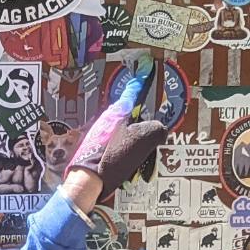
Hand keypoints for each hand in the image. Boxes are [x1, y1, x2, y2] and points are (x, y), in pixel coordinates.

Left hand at [64, 71, 167, 207]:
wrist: (88, 181)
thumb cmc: (114, 158)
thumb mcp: (143, 141)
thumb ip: (157, 129)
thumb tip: (161, 129)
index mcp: (118, 111)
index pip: (134, 91)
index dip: (142, 81)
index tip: (147, 69)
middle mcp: (107, 119)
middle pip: (130, 114)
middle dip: (142, 123)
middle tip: (151, 135)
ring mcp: (100, 133)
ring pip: (123, 131)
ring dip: (133, 141)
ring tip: (139, 156)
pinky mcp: (95, 147)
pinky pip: (116, 144)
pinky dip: (123, 151)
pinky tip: (126, 164)